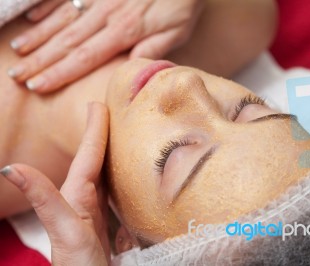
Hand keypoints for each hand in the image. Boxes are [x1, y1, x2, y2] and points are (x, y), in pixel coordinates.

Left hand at [0, 102, 109, 264]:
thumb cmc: (79, 264)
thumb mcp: (63, 229)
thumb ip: (43, 199)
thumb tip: (9, 168)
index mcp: (77, 194)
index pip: (88, 154)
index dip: (94, 129)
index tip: (98, 103)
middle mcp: (85, 197)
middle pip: (95, 158)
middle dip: (101, 133)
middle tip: (108, 110)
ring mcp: (95, 208)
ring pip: (104, 171)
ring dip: (109, 151)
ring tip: (118, 133)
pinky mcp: (106, 220)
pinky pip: (113, 188)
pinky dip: (117, 174)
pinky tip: (122, 172)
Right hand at [8, 0, 203, 92]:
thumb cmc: (182, 3)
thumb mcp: (176, 32)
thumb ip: (151, 50)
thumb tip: (129, 71)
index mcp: (125, 31)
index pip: (86, 57)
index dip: (60, 73)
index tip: (39, 86)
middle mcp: (106, 15)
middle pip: (67, 41)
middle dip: (41, 60)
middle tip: (18, 75)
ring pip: (63, 19)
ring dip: (39, 36)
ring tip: (19, 51)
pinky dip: (47, 6)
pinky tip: (32, 16)